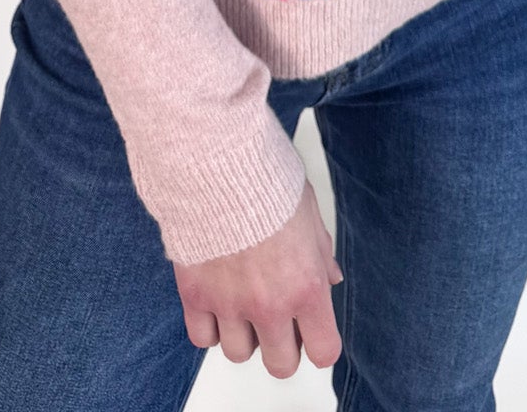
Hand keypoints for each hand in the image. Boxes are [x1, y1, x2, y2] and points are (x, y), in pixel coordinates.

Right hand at [174, 180, 343, 378]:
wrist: (219, 162)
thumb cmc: (267, 178)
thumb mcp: (308, 211)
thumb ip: (319, 252)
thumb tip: (331, 278)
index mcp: (306, 286)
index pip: (323, 351)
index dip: (318, 341)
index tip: (311, 329)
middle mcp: (270, 305)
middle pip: (281, 365)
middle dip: (281, 345)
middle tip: (275, 317)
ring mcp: (230, 304)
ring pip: (239, 354)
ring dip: (243, 334)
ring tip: (241, 302)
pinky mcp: (196, 295)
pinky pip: (202, 338)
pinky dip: (209, 325)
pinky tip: (215, 299)